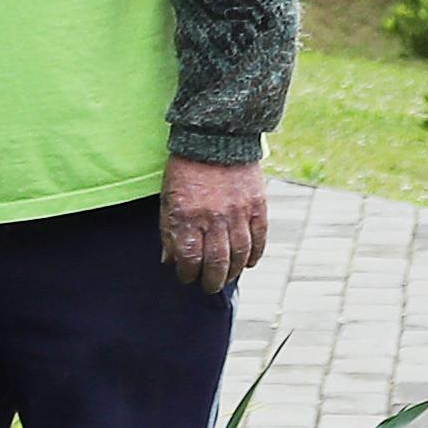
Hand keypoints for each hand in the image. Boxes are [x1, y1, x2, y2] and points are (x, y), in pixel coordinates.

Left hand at [158, 157, 267, 292]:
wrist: (216, 139)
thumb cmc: (186, 171)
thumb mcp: (168, 199)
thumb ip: (169, 231)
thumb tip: (170, 260)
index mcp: (187, 216)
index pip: (189, 258)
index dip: (188, 273)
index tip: (187, 277)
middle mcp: (213, 218)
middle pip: (216, 262)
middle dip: (212, 281)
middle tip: (209, 287)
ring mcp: (238, 212)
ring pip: (239, 254)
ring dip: (233, 272)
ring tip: (227, 278)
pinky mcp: (257, 205)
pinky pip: (259, 238)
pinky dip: (254, 255)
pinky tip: (247, 263)